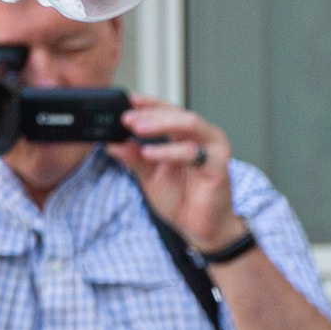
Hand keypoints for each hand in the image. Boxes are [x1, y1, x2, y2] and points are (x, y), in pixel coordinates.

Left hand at [110, 103, 243, 253]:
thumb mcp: (149, 177)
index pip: (166, 112)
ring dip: (161, 124)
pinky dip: (169, 151)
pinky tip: (149, 153)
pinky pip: (192, 153)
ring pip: (189, 124)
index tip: (126, 100)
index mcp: (185, 136)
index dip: (147, 104)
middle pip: (176, 113)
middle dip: (150, 113)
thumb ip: (134, 159)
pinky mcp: (218, 165)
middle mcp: (201, 137)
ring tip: (137, 127)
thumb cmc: (181, 200)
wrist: (201, 229)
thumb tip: (112, 143)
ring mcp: (213, 148)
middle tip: (126, 116)